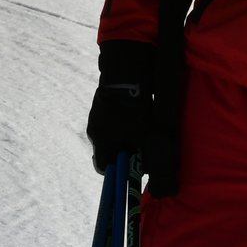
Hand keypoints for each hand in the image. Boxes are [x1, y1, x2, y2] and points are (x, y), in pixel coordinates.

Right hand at [85, 41, 151, 172]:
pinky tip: (137, 114)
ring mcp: (96, 115)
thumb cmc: (134, 111)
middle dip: (124, 152)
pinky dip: (123, 122)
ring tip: (141, 129)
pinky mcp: (102, 103)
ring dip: (124, 135)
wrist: (125, 76)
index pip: (103, 166)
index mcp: (100, 142)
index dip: (117, 170)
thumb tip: (152, 170)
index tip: (131, 167)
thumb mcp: (145, 135)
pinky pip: (111, 120)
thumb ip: (147, 155)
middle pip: (108, 150)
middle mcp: (94, 131)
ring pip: (110, 134)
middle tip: (140, 148)